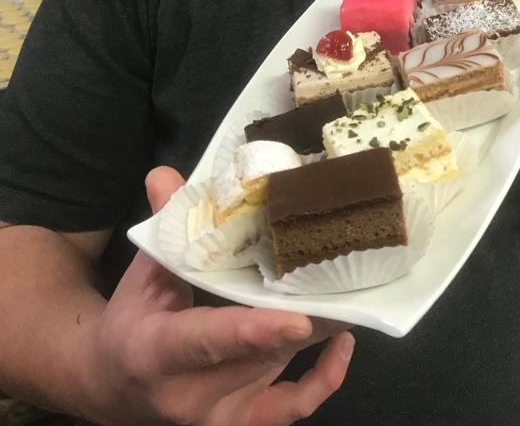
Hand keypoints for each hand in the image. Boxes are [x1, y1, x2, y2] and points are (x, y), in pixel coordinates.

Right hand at [81, 167, 353, 425]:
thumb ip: (165, 230)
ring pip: (281, 375)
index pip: (209, 341)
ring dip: (319, 335)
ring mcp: (220, 418)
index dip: (255, 332)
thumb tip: (164, 173)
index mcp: (157, 353)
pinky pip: (293, 408)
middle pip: (260, 357)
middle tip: (346, 278)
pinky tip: (343, 341)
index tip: (299, 319)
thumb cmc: (132, 322)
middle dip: (306, 319)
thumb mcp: (142, 275)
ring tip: (351, 295)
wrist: (112, 385)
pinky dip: (324, 379)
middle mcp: (190, 396)